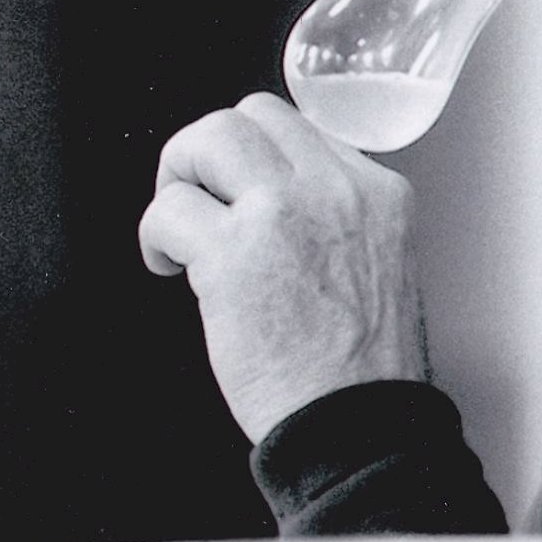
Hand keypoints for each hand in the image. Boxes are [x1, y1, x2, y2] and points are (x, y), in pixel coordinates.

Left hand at [138, 92, 429, 441]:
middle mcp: (334, 188)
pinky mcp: (232, 254)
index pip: (302, 130)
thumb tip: (275, 205)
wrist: (360, 426)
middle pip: (252, 115)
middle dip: (212, 151)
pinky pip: (169, 210)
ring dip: (179, 177)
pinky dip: (156, 236)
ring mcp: (282, 214)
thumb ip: (341, 222)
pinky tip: (168, 267)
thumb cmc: (367, 372)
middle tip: (198, 196)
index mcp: (378, 192)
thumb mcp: (385, 266)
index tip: (244, 196)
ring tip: (178, 225)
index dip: (261, 160)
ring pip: (209, 138)